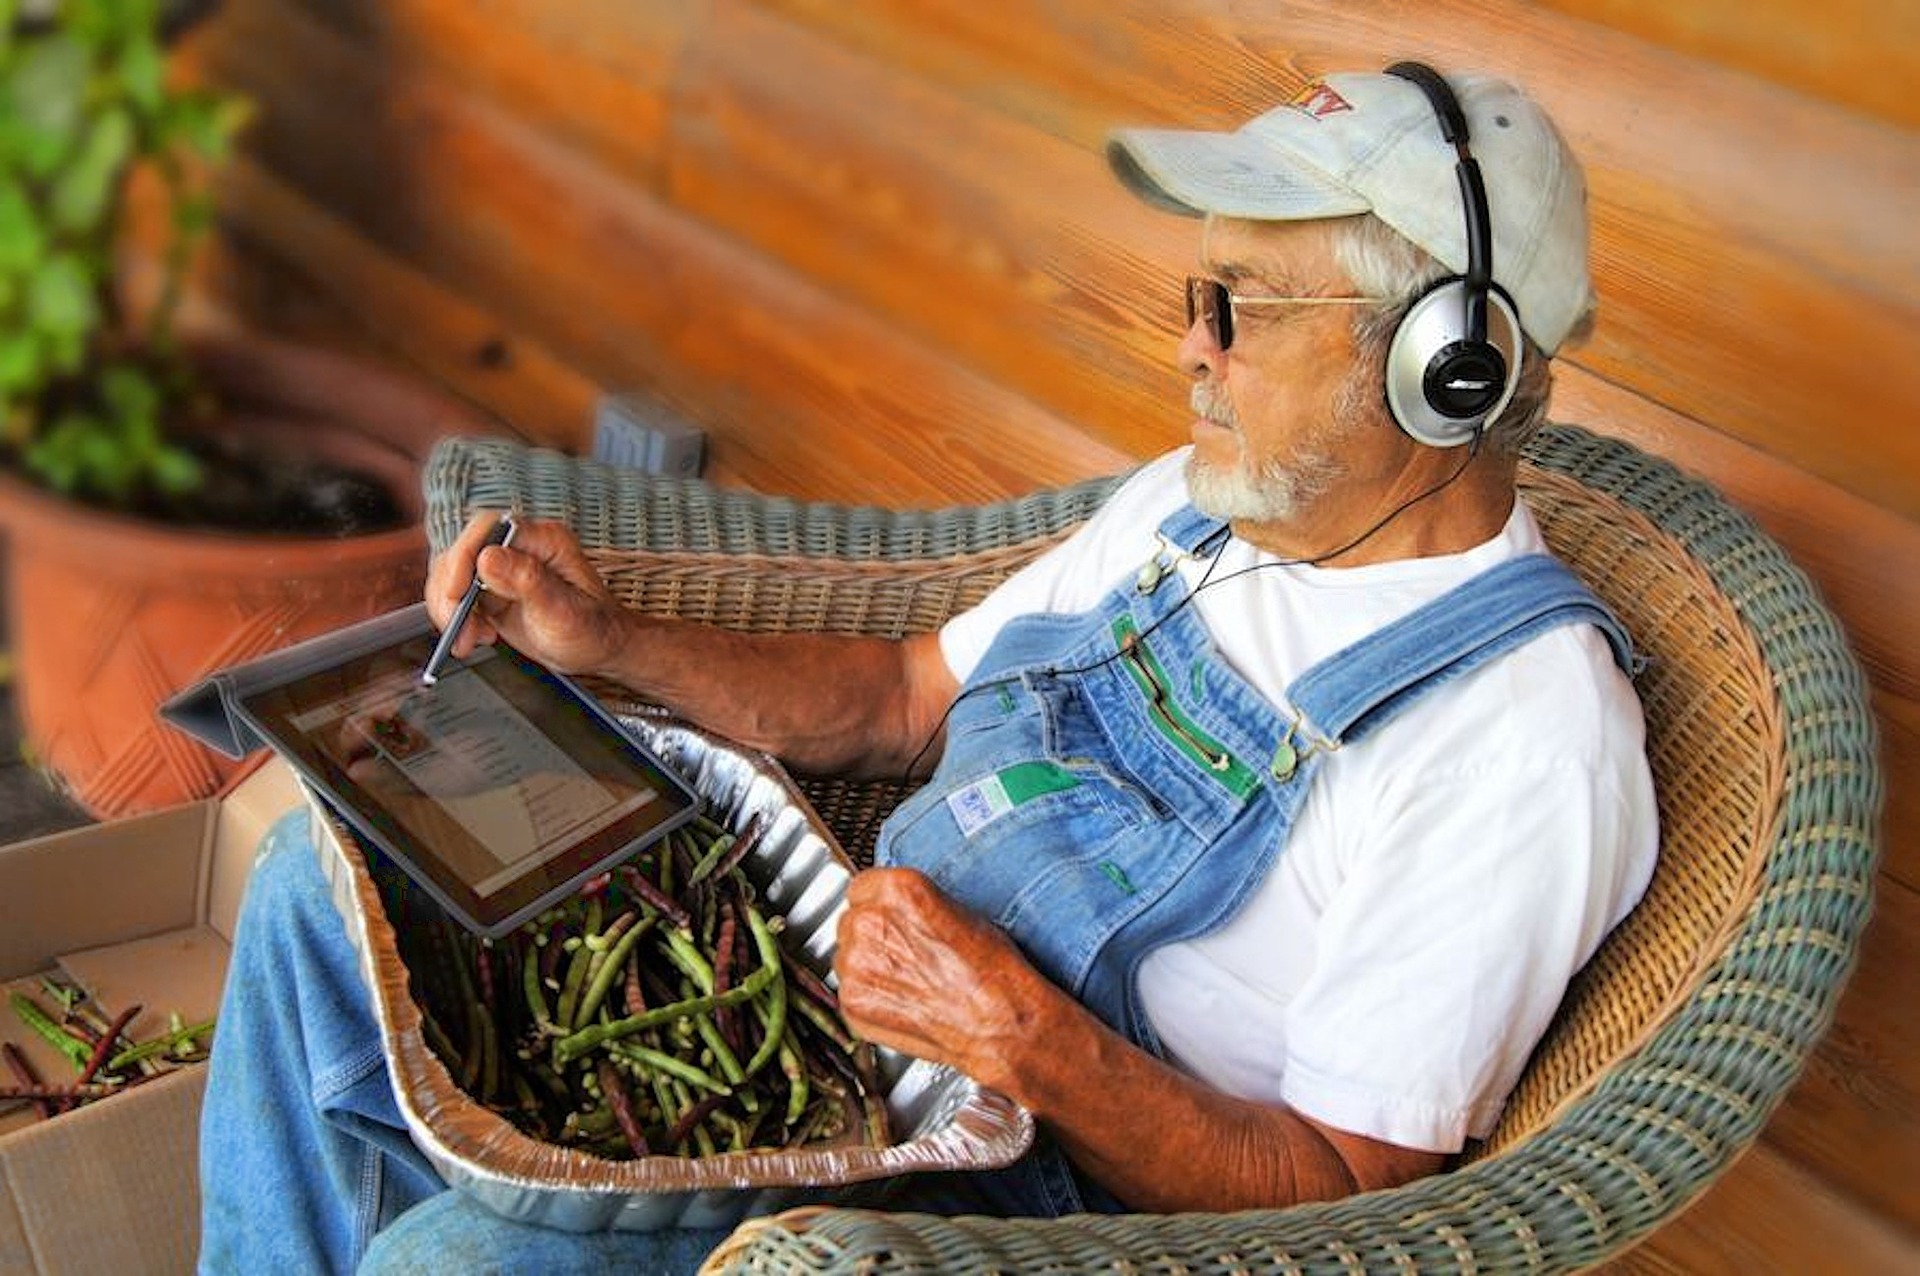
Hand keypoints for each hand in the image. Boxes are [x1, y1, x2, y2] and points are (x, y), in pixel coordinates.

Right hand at [426, 514, 625, 675]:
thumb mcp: (564, 611)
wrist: (598, 649)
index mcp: (543, 540)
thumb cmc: (593, 629)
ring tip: (469, 640)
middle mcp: (519, 547)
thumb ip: (528, 581)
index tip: (457, 594)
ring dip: (449, 609)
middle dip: (451, 593)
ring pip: (451, 574)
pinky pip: (455, 595)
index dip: (464, 558)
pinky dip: (454, 618)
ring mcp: (502, 567)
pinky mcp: (490, 589)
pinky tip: (473, 637)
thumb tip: (487, 558)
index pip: (487, 529)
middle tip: (458, 628)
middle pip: (462, 552)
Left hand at [834, 867, 1050, 1094]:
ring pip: (847, 955)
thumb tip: (895, 911)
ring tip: (906, 977)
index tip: (889, 917)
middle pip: (852, 919)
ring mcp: (856, 964)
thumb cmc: (990, 969)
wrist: (995, 1021)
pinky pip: (849, 988)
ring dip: (868, 964)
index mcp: (898, 889)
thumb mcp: (958, 911)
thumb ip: (910, 904)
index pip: (862, 887)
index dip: (878, 905)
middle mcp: (870, 922)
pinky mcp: (852, 1001)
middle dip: (873, 935)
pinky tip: (900, 998)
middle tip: (904, 952)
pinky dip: (868, 994)